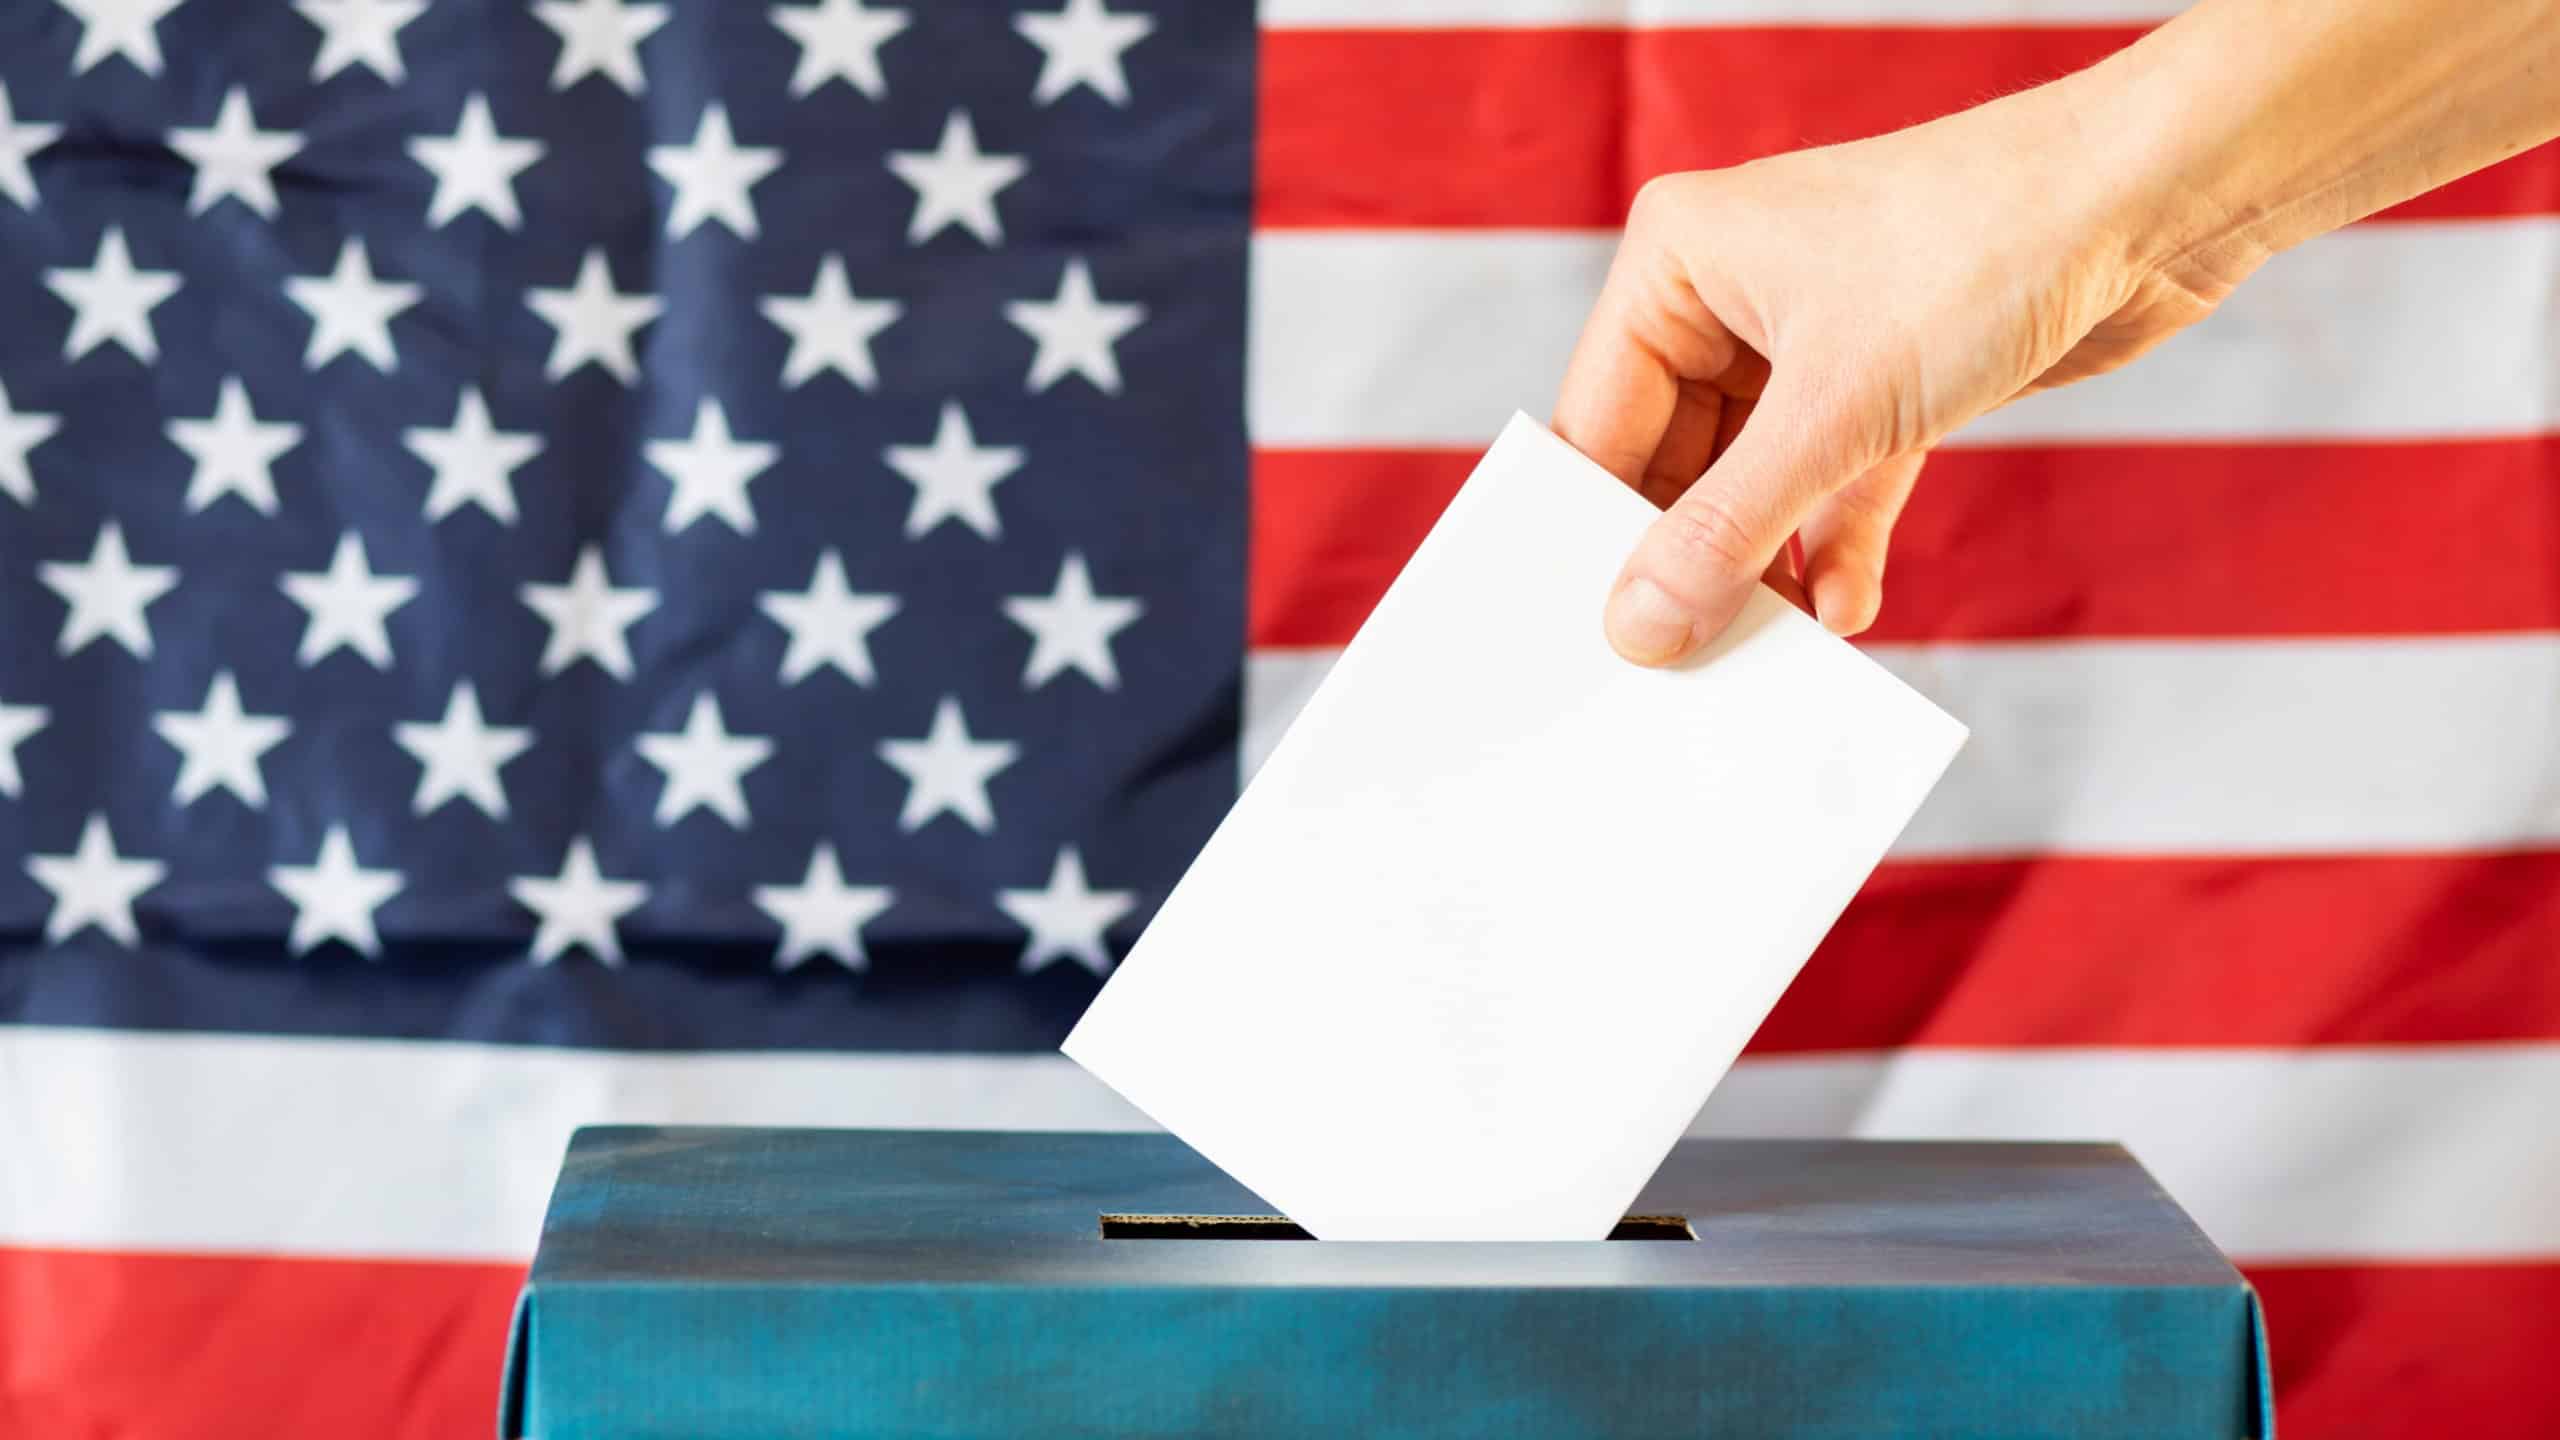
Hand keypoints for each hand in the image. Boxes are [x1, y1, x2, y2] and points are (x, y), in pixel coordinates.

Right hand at [1554, 81, 2252, 662]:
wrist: (2153, 197)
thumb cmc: (1979, 246)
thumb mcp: (1832, 411)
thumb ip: (1725, 529)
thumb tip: (1639, 626)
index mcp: (1677, 263)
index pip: (1600, 424)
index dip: (1598, 534)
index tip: (1603, 635)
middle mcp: (1731, 296)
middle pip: (1675, 464)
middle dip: (1693, 562)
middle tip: (1684, 661)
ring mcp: (1811, 338)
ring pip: (1759, 482)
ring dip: (1767, 567)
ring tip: (1764, 652)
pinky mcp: (1888, 379)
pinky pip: (1837, 482)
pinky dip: (1839, 544)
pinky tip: (1843, 610)